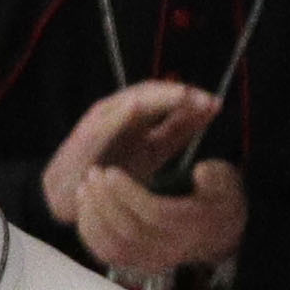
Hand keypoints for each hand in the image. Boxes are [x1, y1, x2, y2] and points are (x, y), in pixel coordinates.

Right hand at [43, 79, 217, 225]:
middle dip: (181, 94)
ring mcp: (103, 120)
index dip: (192, 99)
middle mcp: (121, 112)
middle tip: (207, 101)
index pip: (168, 99)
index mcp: (139, 116)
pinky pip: (105, 120)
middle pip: (153, 93)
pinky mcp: (86, 135)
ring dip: (158, 96)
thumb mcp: (153, 152)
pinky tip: (139, 106)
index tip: (217, 105)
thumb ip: (176, 133)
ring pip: (132, 100)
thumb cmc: (113, 174)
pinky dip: (121, 110)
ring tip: (182, 96)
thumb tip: (207, 114)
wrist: (72, 197)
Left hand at [80, 160, 245, 276]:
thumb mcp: (226, 183)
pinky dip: (90, 233)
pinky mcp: (138, 264)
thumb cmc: (215, 200)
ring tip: (85, 187)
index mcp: (193, 226)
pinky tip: (85, 207)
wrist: (218, 233)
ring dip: (93, 216)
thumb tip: (201, 172)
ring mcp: (154, 261)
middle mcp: (173, 249)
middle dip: (105, 200)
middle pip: (130, 231)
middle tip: (94, 173)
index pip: (155, 214)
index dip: (128, 194)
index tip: (111, 172)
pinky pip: (107, 255)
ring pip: (115, 246)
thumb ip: (216, 177)